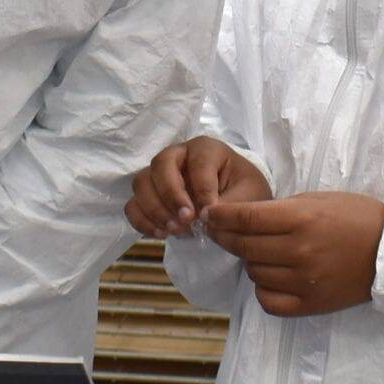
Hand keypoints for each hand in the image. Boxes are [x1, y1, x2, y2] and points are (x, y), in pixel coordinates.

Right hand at [126, 136, 271, 237]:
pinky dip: (142, 221)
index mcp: (207, 149)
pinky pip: (133, 204)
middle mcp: (179, 155)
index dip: (202, 189)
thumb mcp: (250, 197)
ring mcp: (161, 175)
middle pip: (161, 164)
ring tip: (175, 231)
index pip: (198, 163)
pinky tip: (162, 235)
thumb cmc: (245, 193)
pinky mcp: (151, 195)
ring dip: (155, 209)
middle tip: (186, 220)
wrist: (237, 206)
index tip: (208, 213)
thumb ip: (230, 205)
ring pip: (142, 182)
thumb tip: (205, 216)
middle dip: (171, 194)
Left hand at [201, 192, 383, 317]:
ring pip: (254, 273)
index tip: (208, 215)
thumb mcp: (319, 199)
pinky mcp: (311, 304)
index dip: (221, 216)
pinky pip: (268, 301)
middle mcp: (299, 250)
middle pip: (244, 246)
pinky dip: (263, 288)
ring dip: (249, 261)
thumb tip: (244, 218)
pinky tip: (269, 277)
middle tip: (219, 231)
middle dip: (225, 237)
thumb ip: (281, 209)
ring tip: (258, 252)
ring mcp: (304, 280)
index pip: (247, 218)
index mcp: (302, 219)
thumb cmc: (356, 216)